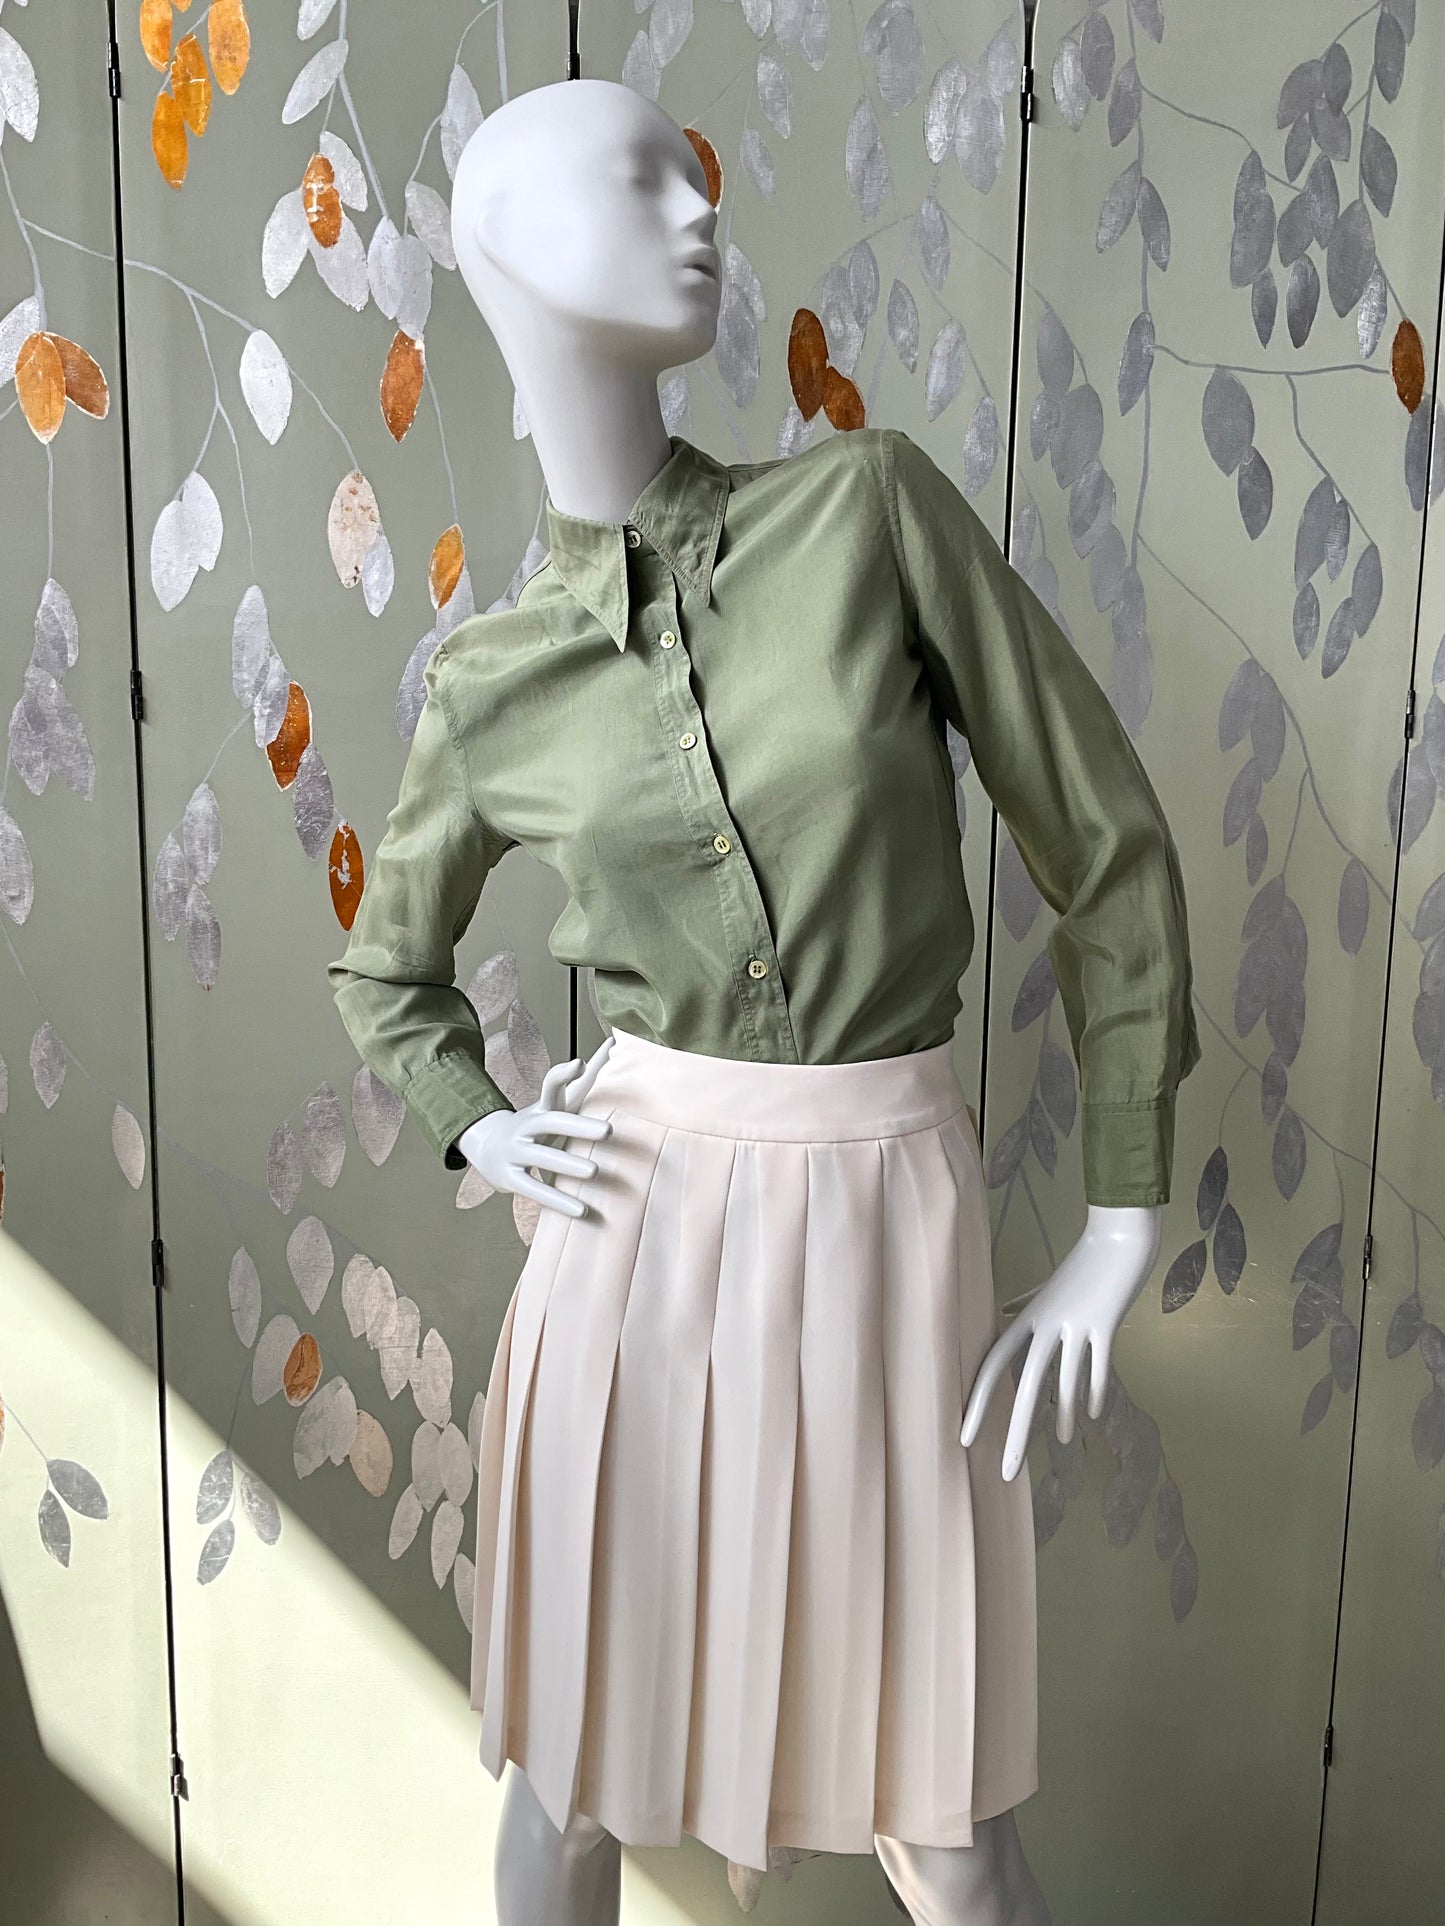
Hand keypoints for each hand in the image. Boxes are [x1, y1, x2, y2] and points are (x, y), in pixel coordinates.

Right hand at [455, 1035, 614, 1219]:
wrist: (484, 1145)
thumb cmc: (532, 1123)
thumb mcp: (552, 1101)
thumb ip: (581, 1078)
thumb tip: (612, 1044)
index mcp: (539, 1107)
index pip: (549, 1086)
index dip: (563, 1075)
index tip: (581, 1063)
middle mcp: (526, 1127)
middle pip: (550, 1122)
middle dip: (578, 1126)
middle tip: (608, 1131)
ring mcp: (516, 1152)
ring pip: (542, 1158)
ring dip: (567, 1166)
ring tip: (594, 1171)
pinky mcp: (510, 1179)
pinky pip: (536, 1190)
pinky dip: (558, 1201)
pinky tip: (582, 1210)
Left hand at [960, 1204, 1161, 1480]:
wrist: (1118, 1239)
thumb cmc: (1081, 1265)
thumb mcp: (1046, 1287)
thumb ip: (1024, 1302)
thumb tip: (1005, 1309)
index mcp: (1027, 1319)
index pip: (992, 1366)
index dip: (979, 1403)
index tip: (965, 1437)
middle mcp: (1046, 1325)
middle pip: (1025, 1385)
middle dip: (1016, 1432)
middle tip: (1007, 1471)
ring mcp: (1077, 1325)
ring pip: (1066, 1382)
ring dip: (1064, 1416)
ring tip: (1061, 1444)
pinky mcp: (1106, 1324)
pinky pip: (1098, 1367)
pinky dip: (1095, 1391)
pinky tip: (1093, 1416)